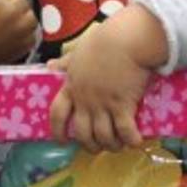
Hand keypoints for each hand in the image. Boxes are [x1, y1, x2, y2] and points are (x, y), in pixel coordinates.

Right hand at [0, 0, 37, 63]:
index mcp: (0, 3)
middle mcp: (15, 15)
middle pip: (24, 0)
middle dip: (14, 3)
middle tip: (3, 10)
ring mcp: (23, 30)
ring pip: (31, 16)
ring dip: (23, 17)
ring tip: (11, 23)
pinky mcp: (26, 44)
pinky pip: (33, 33)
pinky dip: (26, 33)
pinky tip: (14, 35)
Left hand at [48, 4, 167, 151]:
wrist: (125, 39)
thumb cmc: (103, 42)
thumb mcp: (78, 53)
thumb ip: (65, 63)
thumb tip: (50, 65)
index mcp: (71, 87)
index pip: (57, 114)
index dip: (57, 131)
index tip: (61, 141)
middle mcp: (85, 100)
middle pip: (82, 133)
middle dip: (90, 146)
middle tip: (98, 147)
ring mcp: (103, 104)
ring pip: (104, 136)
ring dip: (112, 145)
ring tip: (119, 145)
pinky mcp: (123, 105)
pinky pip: (125, 131)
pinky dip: (131, 140)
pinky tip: (136, 141)